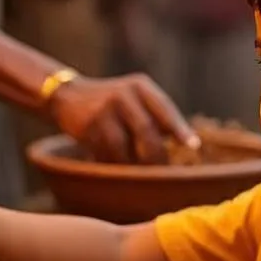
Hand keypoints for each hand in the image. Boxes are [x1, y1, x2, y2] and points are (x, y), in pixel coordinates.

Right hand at [50, 74, 199, 164]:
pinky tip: (116, 166)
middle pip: (147, 132)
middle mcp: (124, 94)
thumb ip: (156, 115)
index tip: (193, 146)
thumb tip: (186, 146)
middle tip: (163, 173)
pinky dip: (114, 164)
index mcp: (141, 86)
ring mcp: (104, 109)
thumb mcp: (134, 98)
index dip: (179, 129)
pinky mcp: (88, 126)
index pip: (165, 108)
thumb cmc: (112, 104)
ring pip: (125, 147)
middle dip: (156, 157)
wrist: (68, 96)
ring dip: (133, 165)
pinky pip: (107, 153)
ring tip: (138, 173)